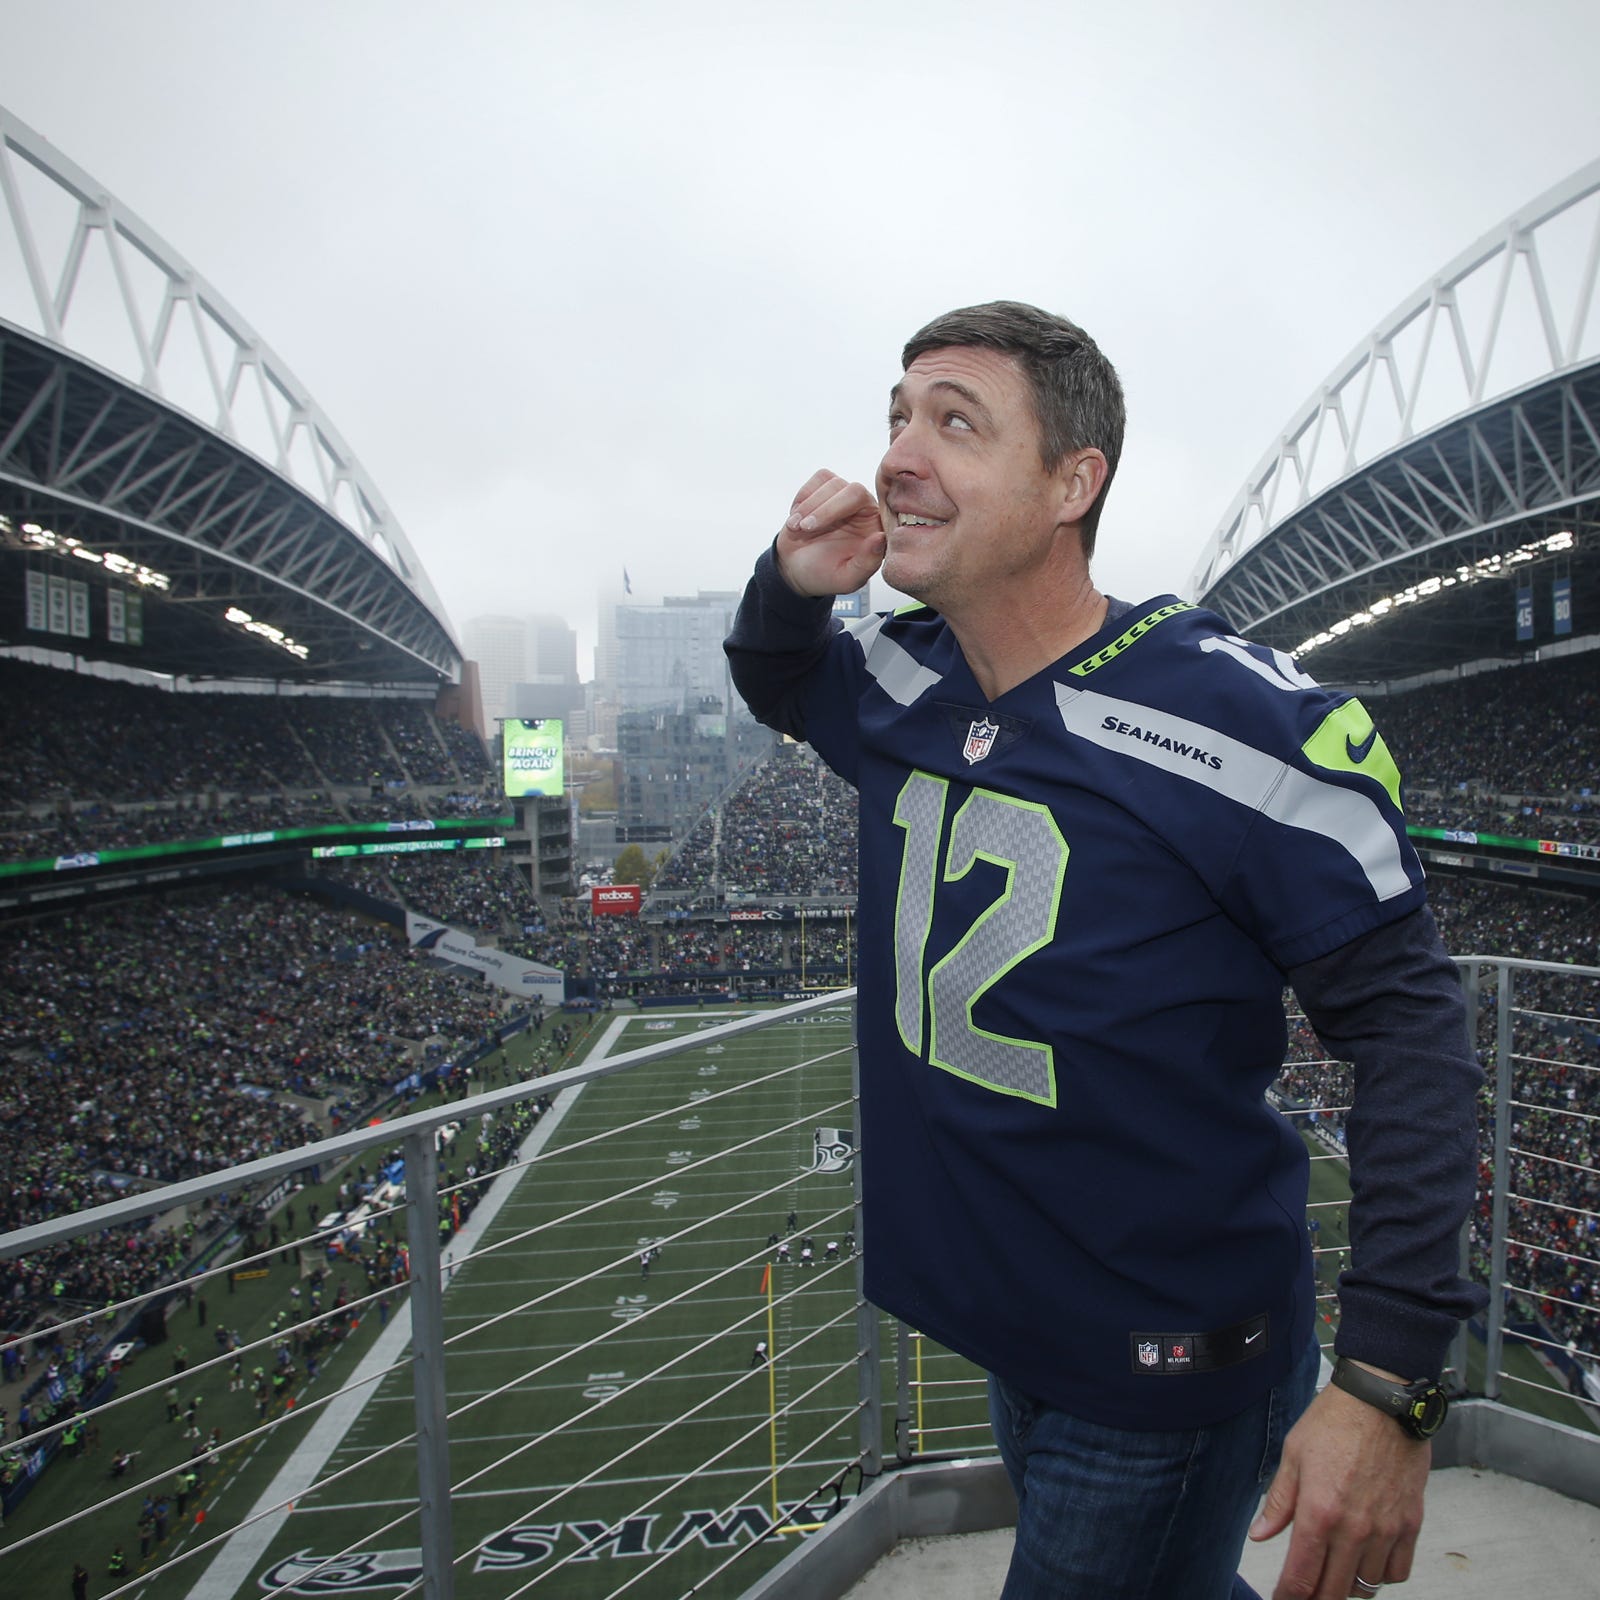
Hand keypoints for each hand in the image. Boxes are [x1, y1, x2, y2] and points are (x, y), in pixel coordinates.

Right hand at [775, 469, 886, 597]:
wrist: (797, 569)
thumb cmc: (824, 576)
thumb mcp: (846, 580)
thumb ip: (866, 563)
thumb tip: (879, 538)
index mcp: (876, 529)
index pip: (871, 509)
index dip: (840, 511)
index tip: (813, 529)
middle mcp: (865, 510)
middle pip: (853, 490)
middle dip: (824, 509)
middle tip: (804, 528)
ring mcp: (846, 497)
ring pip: (832, 483)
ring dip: (809, 506)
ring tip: (797, 529)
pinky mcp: (828, 488)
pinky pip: (819, 479)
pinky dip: (803, 498)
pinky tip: (797, 519)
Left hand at [1249, 1379, 1429, 1597]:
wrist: (1382, 1401)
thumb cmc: (1334, 1421)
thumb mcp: (1294, 1455)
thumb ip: (1279, 1502)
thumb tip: (1260, 1535)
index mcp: (1318, 1512)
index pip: (1301, 1576)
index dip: (1288, 1596)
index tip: (1281, 1599)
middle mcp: (1354, 1530)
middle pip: (1334, 1591)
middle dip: (1315, 1599)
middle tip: (1304, 1595)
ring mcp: (1385, 1530)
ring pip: (1366, 1587)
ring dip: (1348, 1588)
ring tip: (1334, 1578)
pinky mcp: (1410, 1524)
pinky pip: (1397, 1571)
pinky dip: (1381, 1576)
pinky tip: (1367, 1564)